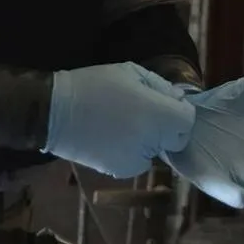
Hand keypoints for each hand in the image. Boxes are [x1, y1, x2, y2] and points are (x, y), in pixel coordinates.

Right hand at [44, 62, 196, 178]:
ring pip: (156, 151)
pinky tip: (114, 138)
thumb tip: (177, 99)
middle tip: (143, 113)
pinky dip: (133, 152)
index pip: (187, 120)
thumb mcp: (130, 72)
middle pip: (176, 139)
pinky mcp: (121, 171)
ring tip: (123, 124)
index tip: (163, 103)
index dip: (178, 111)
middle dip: (166, 128)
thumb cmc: (94, 86)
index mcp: (157, 114)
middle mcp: (152, 141)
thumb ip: (160, 86)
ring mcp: (137, 159)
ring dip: (149, 140)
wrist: (55, 113)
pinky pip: (138, 161)